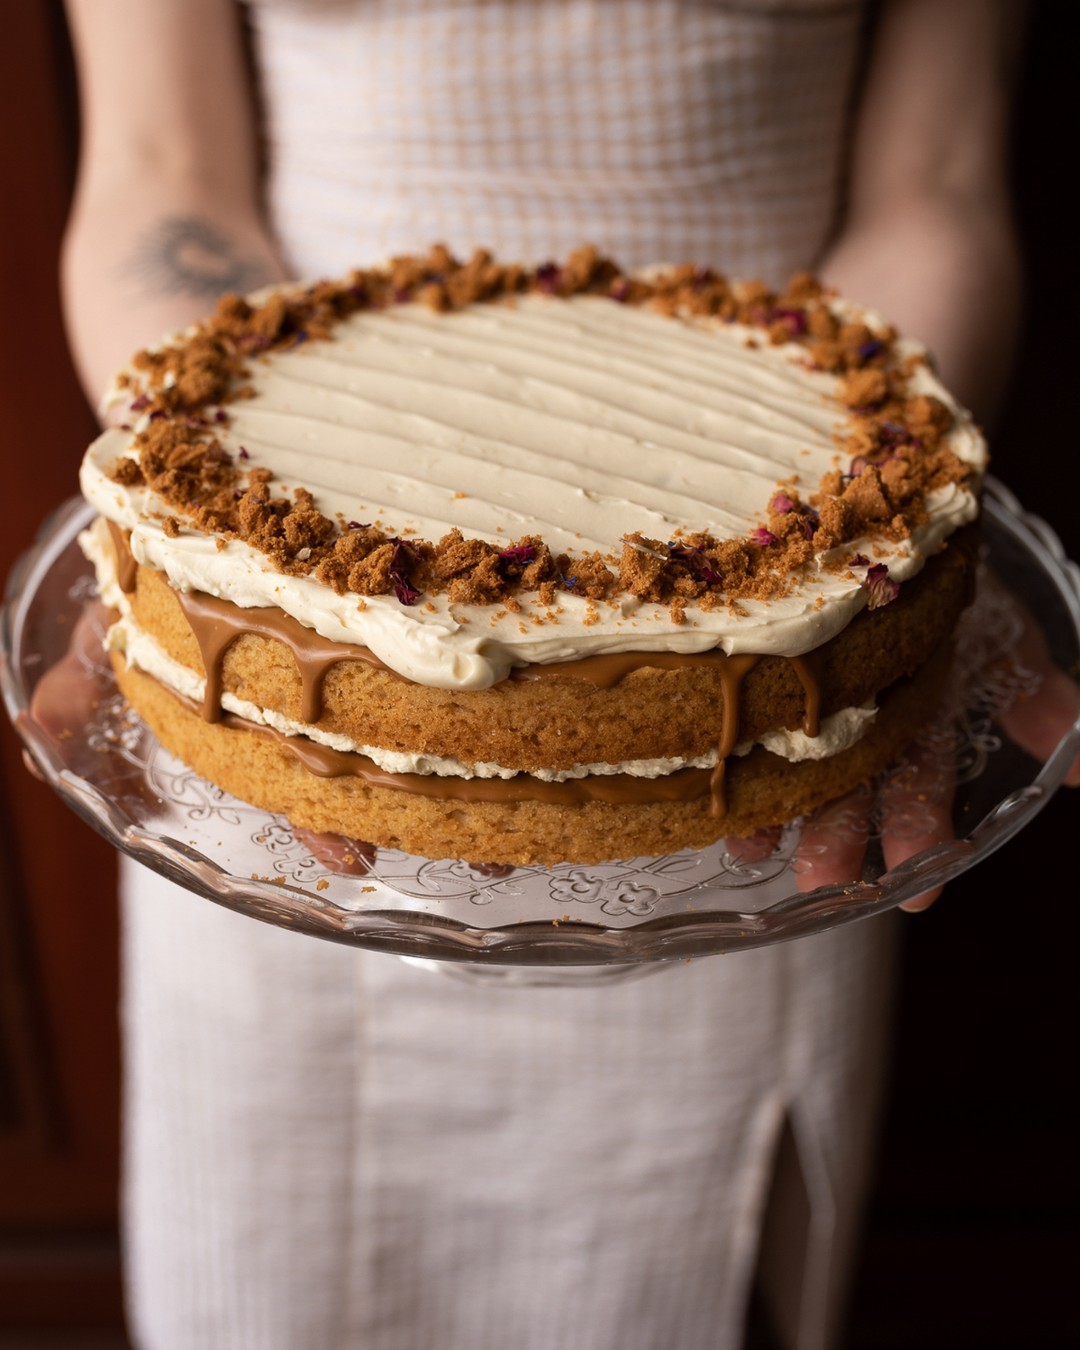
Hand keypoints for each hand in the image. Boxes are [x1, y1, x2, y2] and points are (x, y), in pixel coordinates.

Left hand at [727, 568, 1079, 914]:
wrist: (876, 517)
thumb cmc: (940, 583)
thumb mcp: (997, 631)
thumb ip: (1034, 692)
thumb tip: (1078, 757)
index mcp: (915, 714)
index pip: (922, 778)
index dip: (920, 826)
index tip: (920, 889)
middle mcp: (857, 716)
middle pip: (849, 780)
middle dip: (837, 834)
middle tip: (823, 882)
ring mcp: (806, 694)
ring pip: (790, 754)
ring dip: (773, 808)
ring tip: (751, 852)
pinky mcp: (761, 662)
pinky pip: (744, 702)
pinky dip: (728, 748)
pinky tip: (707, 787)